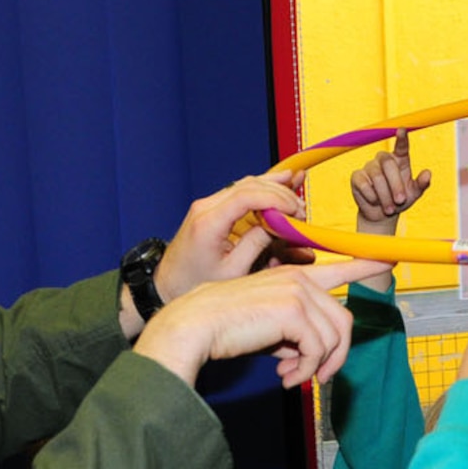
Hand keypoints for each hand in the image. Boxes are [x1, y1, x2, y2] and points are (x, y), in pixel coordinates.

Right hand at [137, 257, 384, 389]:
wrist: (196, 326)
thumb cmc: (226, 329)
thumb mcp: (269, 328)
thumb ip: (295, 333)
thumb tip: (313, 356)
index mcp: (293, 276)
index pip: (340, 266)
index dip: (366, 264)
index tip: (390, 260)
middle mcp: (300, 277)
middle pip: (344, 320)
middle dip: (336, 355)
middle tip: (315, 377)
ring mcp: (298, 290)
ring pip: (335, 337)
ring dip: (317, 366)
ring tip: (293, 378)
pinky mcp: (294, 309)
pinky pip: (318, 348)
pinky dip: (305, 370)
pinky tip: (285, 377)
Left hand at [152, 171, 310, 307]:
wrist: (167, 284)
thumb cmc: (194, 283)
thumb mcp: (233, 272)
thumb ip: (257, 245)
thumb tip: (280, 227)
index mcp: (208, 223)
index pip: (247, 196)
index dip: (276, 199)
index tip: (295, 209)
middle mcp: (205, 208)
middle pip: (248, 185)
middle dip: (278, 192)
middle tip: (300, 207)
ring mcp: (207, 206)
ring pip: (245, 184)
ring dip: (271, 186)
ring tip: (296, 186)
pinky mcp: (211, 210)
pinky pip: (239, 192)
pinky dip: (260, 190)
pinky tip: (278, 185)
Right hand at [352, 130, 431, 234]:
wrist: (381, 215)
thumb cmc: (399, 201)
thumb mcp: (413, 194)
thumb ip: (421, 184)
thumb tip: (428, 173)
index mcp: (400, 160)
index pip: (401, 146)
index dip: (401, 138)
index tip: (402, 130)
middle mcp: (384, 159)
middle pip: (388, 164)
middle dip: (396, 184)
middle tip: (400, 201)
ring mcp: (369, 166)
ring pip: (376, 176)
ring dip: (385, 195)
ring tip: (389, 209)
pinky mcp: (357, 176)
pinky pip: (364, 184)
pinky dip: (371, 197)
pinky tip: (374, 202)